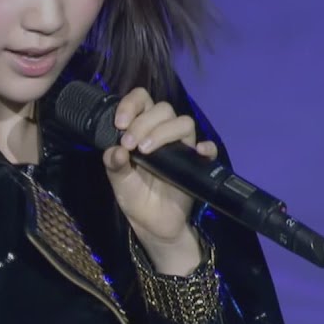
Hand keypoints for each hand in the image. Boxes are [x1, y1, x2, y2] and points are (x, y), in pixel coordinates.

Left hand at [102, 88, 219, 272]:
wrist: (153, 223)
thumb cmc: (134, 195)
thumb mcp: (118, 180)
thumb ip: (114, 164)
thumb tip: (116, 150)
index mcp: (141, 129)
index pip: (141, 100)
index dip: (130, 104)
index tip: (119, 123)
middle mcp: (163, 132)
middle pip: (163, 108)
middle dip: (143, 122)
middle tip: (129, 144)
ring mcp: (182, 147)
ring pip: (183, 122)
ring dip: (163, 131)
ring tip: (145, 151)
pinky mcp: (197, 163)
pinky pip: (209, 149)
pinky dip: (205, 147)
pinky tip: (197, 152)